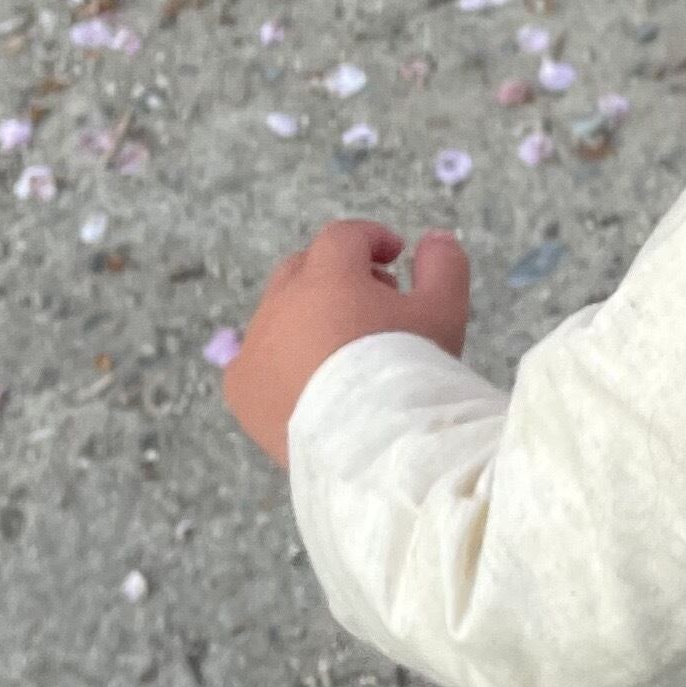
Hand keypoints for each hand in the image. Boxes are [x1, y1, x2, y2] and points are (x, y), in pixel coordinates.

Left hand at [223, 219, 471, 471]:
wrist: (370, 449)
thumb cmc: (411, 375)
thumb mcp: (444, 313)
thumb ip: (443, 266)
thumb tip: (435, 238)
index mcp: (329, 277)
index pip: (343, 237)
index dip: (371, 239)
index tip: (395, 256)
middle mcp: (281, 302)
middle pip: (304, 269)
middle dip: (337, 275)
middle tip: (374, 303)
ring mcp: (254, 345)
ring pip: (278, 314)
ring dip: (309, 318)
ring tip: (346, 354)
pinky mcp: (240, 387)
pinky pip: (255, 358)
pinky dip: (279, 360)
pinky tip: (309, 385)